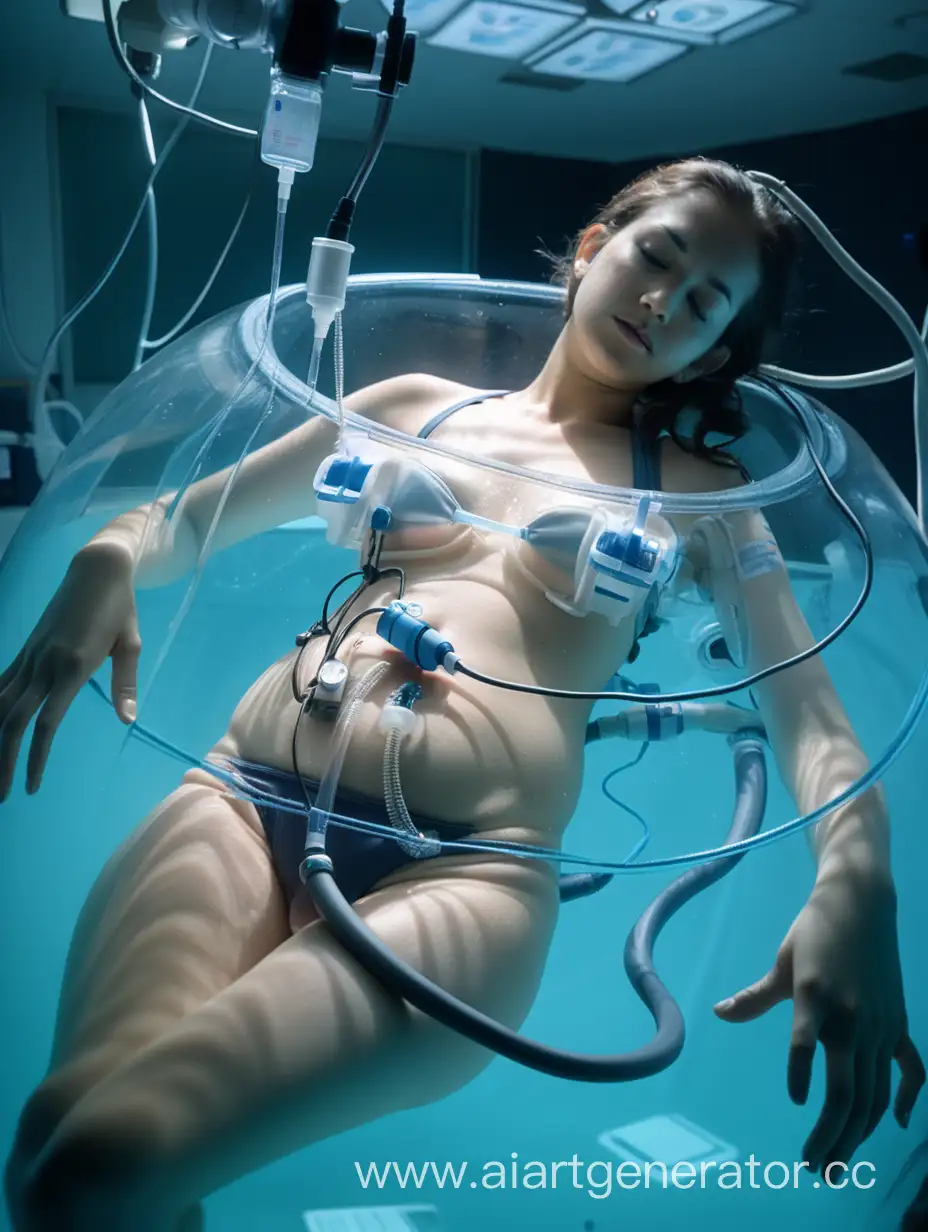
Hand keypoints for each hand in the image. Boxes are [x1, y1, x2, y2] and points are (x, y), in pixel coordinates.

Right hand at [0, 541, 140, 799]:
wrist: (96, 569)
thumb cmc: (120, 608)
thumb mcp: (130, 645)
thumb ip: (125, 684)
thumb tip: (127, 720)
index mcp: (71, 667)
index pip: (46, 723)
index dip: (36, 758)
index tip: (32, 787)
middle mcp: (43, 664)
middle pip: (13, 721)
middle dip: (4, 760)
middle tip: (3, 795)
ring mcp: (30, 656)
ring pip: (0, 705)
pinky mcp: (25, 649)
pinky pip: (0, 683)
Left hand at [713, 868, 924, 1174]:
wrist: (861, 902)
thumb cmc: (814, 931)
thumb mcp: (783, 963)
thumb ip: (755, 996)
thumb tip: (719, 1013)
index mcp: (817, 999)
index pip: (806, 1045)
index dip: (800, 1075)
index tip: (797, 1106)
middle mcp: (853, 1019)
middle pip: (847, 1092)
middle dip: (832, 1136)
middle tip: (814, 1168)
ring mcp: (881, 1026)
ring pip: (874, 1093)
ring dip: (857, 1133)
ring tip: (839, 1163)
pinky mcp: (899, 1024)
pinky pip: (910, 1069)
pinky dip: (905, 1098)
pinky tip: (893, 1124)